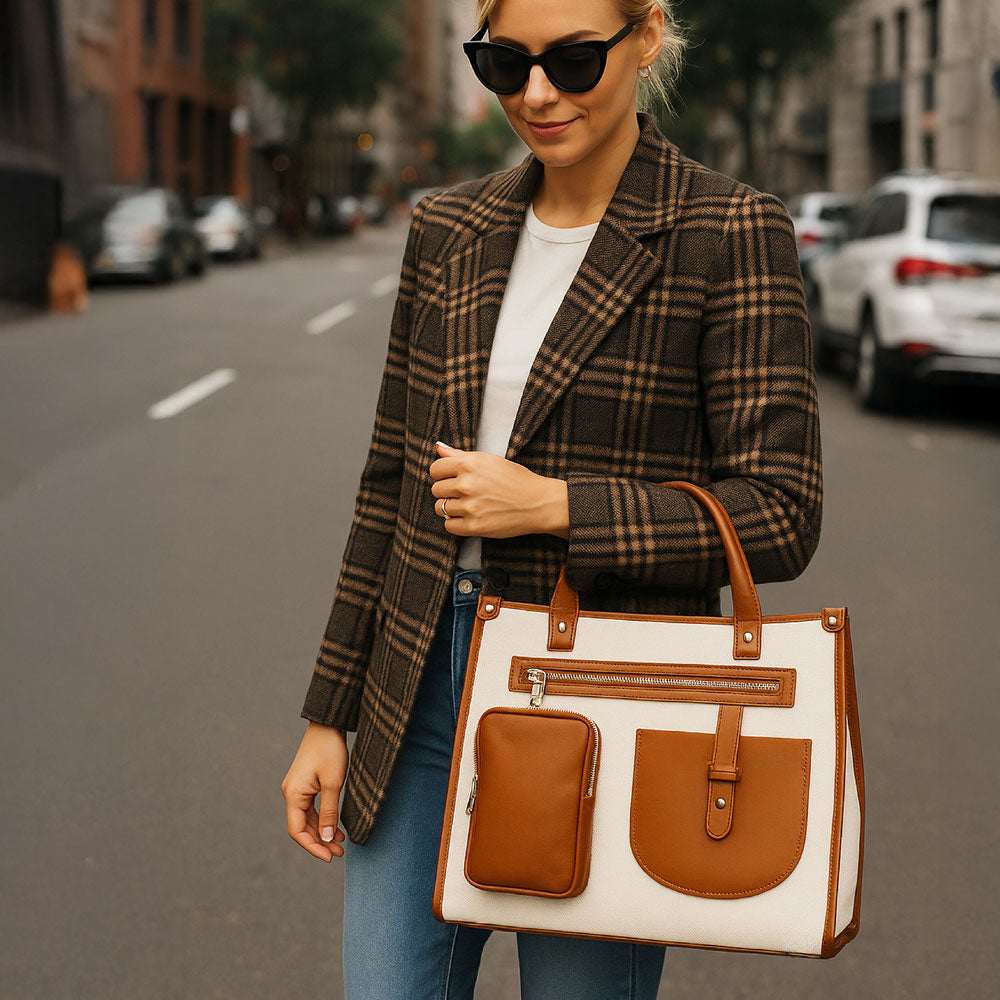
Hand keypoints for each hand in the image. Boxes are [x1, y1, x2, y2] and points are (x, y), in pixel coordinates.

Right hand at [281, 722, 348, 861]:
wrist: (327, 725)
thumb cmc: (330, 750)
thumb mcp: (333, 783)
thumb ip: (329, 813)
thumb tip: (325, 839)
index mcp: (293, 795)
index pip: (298, 831)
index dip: (312, 847)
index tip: (329, 857)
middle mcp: (291, 793)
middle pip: (302, 827)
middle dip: (319, 842)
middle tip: (339, 853)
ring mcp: (298, 789)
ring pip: (308, 819)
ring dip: (322, 832)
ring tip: (340, 844)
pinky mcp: (306, 784)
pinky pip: (311, 808)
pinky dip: (323, 819)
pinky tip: (336, 827)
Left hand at [429, 441, 568, 538]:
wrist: (538, 503)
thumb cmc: (517, 480)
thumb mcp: (490, 460)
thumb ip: (460, 455)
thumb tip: (438, 448)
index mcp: (469, 464)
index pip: (435, 469)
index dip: (442, 474)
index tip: (450, 478)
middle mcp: (467, 484)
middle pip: (436, 489)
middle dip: (446, 491)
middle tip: (463, 493)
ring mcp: (470, 507)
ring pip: (440, 507)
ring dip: (451, 507)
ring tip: (467, 505)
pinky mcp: (474, 526)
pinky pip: (449, 525)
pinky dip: (456, 522)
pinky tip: (468, 517)